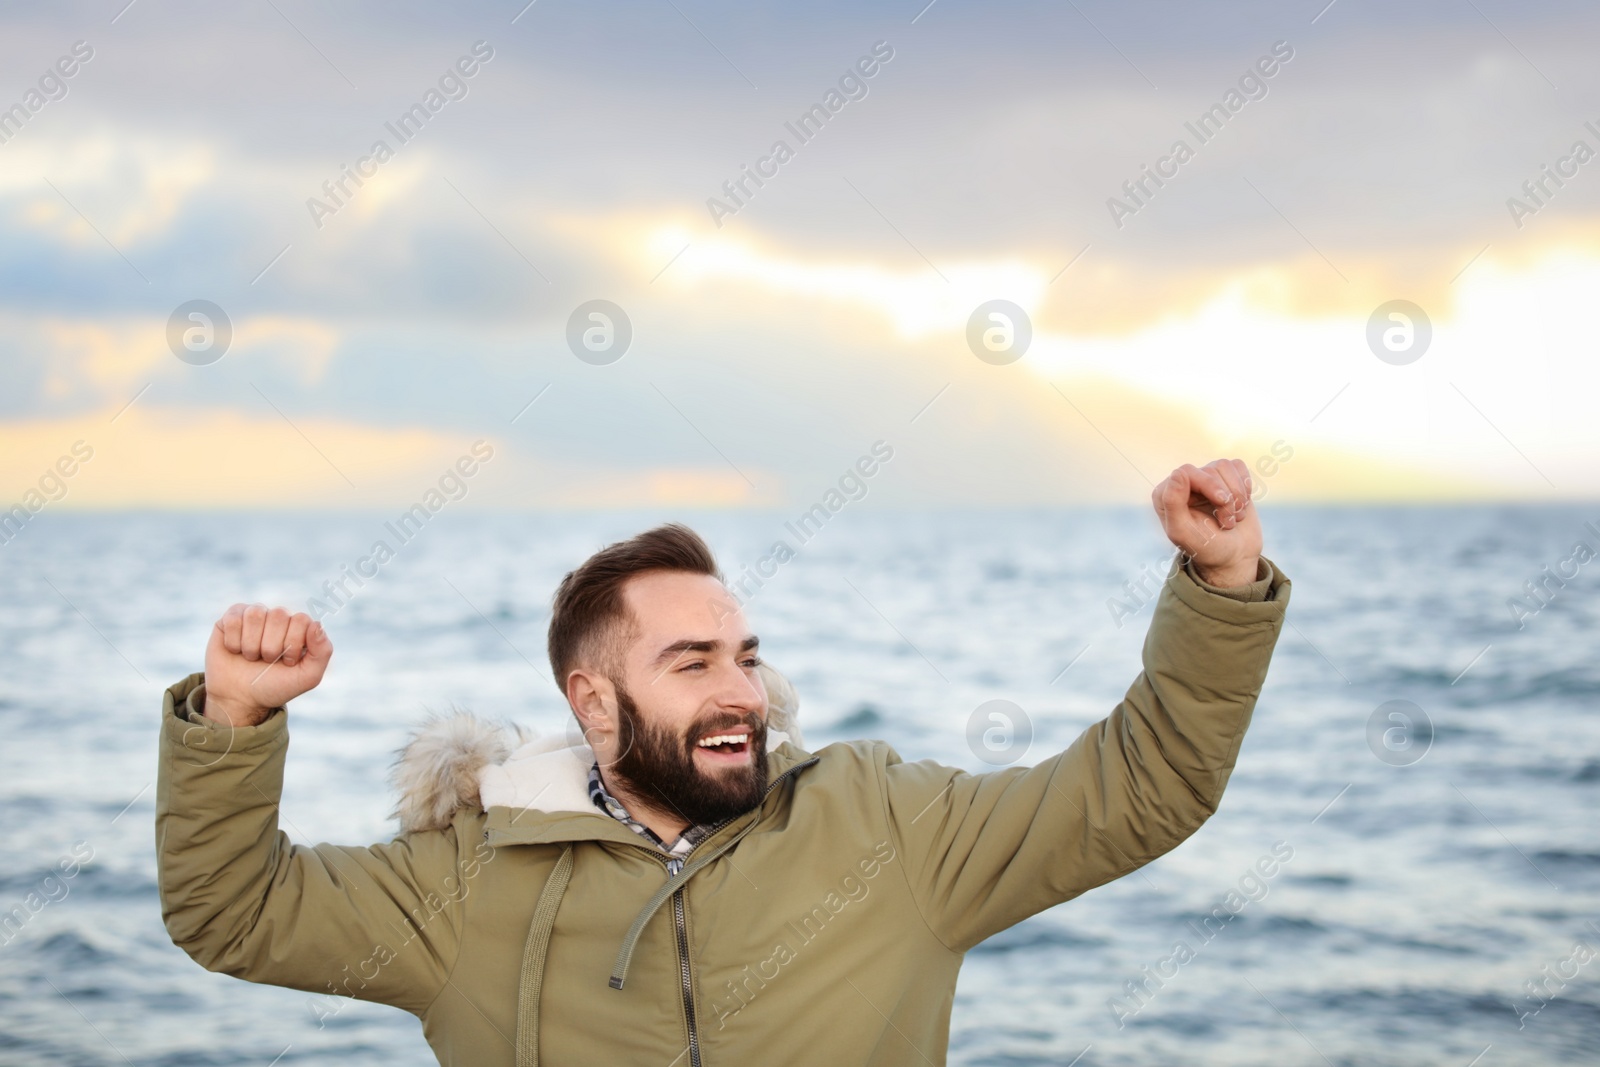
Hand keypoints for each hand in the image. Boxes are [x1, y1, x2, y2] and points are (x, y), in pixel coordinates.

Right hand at [202, 604, 332, 726]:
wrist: (241, 699)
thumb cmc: (276, 686)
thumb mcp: (307, 676)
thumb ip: (322, 651)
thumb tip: (317, 624)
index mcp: (300, 627)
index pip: (301, 619)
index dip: (292, 644)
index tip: (287, 662)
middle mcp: (279, 617)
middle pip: (278, 614)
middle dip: (271, 647)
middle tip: (267, 661)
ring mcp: (255, 615)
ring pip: (256, 614)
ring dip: (251, 644)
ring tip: (251, 657)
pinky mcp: (231, 619)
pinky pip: (233, 619)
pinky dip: (233, 641)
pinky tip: (236, 650)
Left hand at [1151, 460, 1262, 587]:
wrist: (1234, 557)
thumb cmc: (1206, 548)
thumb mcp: (1184, 532)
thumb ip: (1173, 503)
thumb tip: (1178, 472)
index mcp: (1166, 495)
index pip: (1187, 471)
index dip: (1210, 485)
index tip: (1222, 503)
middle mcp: (1184, 483)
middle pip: (1211, 470)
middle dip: (1226, 497)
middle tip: (1228, 523)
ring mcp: (1206, 480)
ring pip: (1225, 466)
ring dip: (1237, 495)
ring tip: (1234, 518)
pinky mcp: (1226, 479)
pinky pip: (1238, 466)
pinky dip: (1245, 487)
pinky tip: (1241, 506)